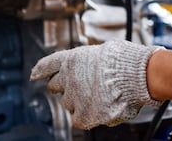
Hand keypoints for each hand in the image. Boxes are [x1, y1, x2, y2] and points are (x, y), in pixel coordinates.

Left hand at [30, 40, 162, 128]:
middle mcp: (68, 79)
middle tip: (80, 87)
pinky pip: (80, 119)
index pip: (48, 65)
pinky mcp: (84, 116)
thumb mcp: (105, 50)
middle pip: (55, 86)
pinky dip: (88, 116)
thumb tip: (91, 68)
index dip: (40, 70)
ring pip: (69, 104)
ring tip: (100, 97)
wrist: (137, 76)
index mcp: (72, 59)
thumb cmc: (126, 61)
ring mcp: (74, 98)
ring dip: (79, 102)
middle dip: (65, 87)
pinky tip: (101, 109)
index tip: (34, 74)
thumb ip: (90, 61)